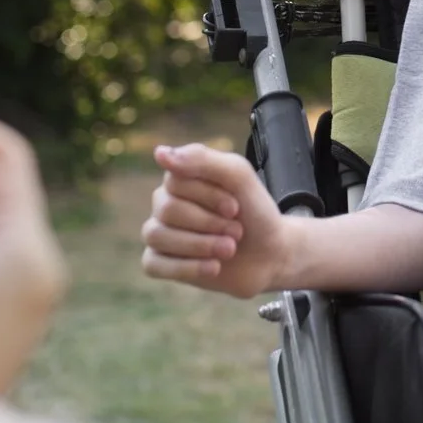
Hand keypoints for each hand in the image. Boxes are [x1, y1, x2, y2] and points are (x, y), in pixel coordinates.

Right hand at [140, 143, 294, 297]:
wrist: (270, 253)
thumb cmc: (254, 211)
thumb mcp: (239, 176)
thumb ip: (203, 160)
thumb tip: (159, 154)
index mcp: (180, 178)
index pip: (175, 180)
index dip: (209, 197)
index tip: (235, 207)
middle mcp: (164, 203)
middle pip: (167, 209)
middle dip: (209, 223)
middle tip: (236, 231)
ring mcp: (161, 233)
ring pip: (156, 235)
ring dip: (201, 245)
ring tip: (229, 249)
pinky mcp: (161, 263)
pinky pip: (152, 264)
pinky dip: (186, 267)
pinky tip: (213, 268)